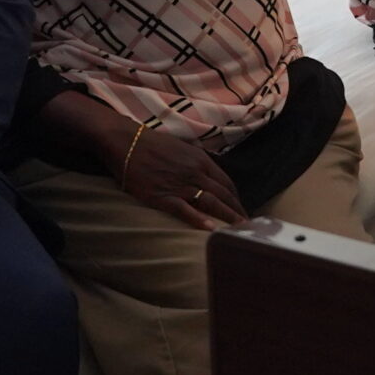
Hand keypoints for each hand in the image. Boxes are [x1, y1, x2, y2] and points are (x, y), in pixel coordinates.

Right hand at [119, 126, 245, 230]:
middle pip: (223, 195)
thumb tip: (208, 175)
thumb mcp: (183, 148)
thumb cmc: (153, 144)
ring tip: (238, 231)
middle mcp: (195, 172)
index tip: (242, 210)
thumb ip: (197, 162)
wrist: (127, 142)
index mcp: (201, 161)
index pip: (227, 183)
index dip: (236, 199)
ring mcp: (180, 185)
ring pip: (211, 203)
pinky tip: (210, 229)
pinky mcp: (163, 196)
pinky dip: (199, 220)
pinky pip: (185, 210)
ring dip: (227, 217)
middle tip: (247, 226)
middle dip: (237, 212)